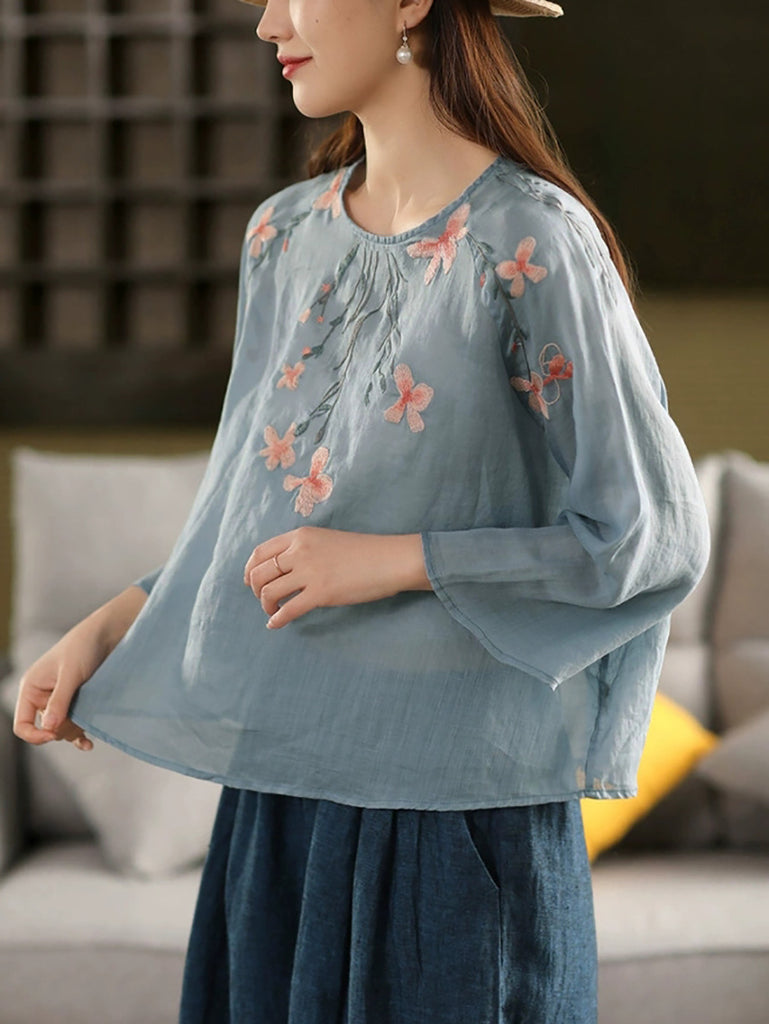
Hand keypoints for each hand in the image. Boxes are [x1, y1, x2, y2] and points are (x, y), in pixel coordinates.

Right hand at [11, 585, 147, 750]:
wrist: (108, 633)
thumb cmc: (84, 646)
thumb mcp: (71, 674)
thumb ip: (60, 700)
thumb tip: (49, 728)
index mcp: (32, 688)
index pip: (22, 724)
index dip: (35, 735)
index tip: (54, 734)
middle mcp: (42, 696)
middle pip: (45, 729)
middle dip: (61, 731)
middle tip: (80, 725)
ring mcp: (60, 699)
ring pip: (61, 728)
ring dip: (74, 732)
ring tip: (89, 734)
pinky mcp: (77, 700)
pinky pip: (74, 724)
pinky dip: (80, 734)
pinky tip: (88, 742)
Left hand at [243, 526, 431, 628]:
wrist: (390, 560)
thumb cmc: (364, 552)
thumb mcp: (327, 540)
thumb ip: (305, 550)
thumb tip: (286, 569)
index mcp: (301, 536)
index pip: (261, 552)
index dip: (250, 569)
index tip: (250, 581)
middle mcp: (300, 551)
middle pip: (260, 572)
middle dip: (256, 589)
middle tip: (263, 599)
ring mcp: (310, 572)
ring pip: (269, 591)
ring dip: (265, 605)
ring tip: (272, 611)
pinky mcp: (321, 593)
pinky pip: (288, 610)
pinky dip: (277, 619)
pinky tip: (276, 624)